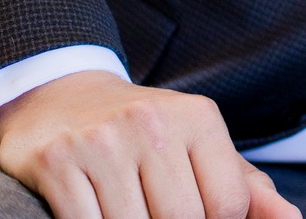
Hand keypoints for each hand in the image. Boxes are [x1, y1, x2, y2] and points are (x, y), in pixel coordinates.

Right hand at [0, 72, 298, 218]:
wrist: (64, 98)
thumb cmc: (147, 133)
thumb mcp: (202, 146)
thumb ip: (248, 187)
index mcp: (199, 118)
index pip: (228, 205)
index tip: (199, 216)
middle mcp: (153, 123)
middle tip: (157, 211)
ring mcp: (103, 141)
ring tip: (132, 208)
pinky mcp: (57, 161)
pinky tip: (96, 211)